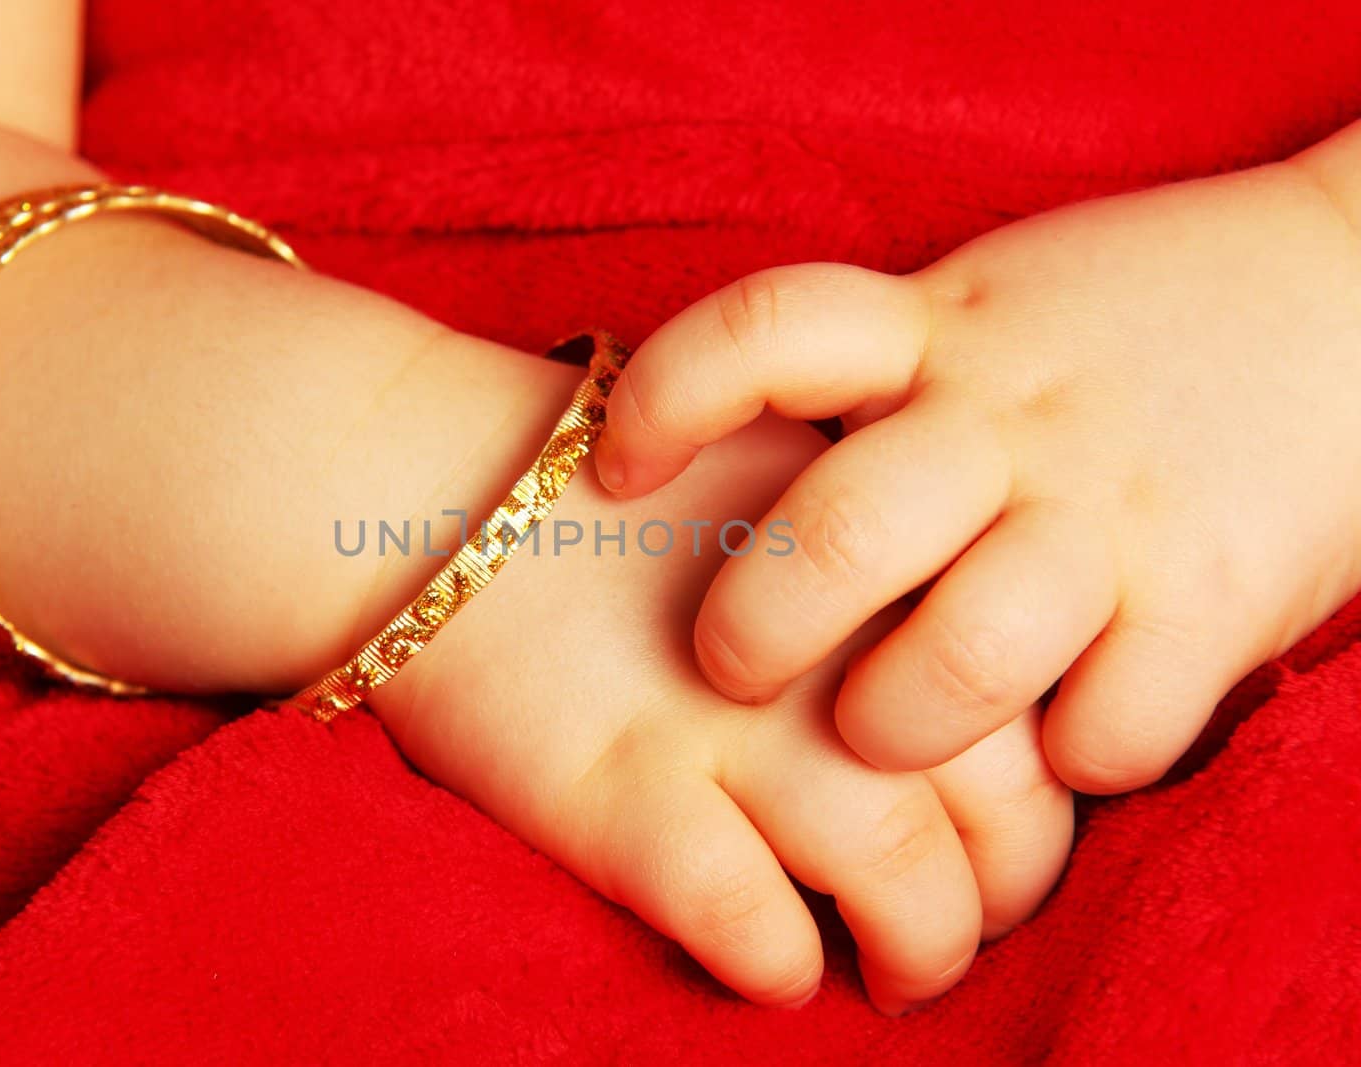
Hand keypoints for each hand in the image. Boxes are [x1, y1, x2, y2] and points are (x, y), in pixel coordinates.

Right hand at [368, 412, 1071, 1012]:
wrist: (436, 489)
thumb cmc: (609, 498)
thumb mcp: (779, 477)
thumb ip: (880, 567)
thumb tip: (955, 695)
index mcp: (886, 548)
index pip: (1034, 705)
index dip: (1040, 802)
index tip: (1001, 841)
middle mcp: (834, 635)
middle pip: (1002, 802)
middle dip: (1004, 896)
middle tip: (962, 926)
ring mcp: (733, 719)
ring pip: (908, 880)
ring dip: (920, 955)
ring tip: (893, 975)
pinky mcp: (627, 796)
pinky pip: (752, 926)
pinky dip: (778, 968)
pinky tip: (770, 965)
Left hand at [593, 138, 1360, 793]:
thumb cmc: (1142, 319)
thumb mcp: (996, 307)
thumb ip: (887, 374)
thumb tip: (746, 467)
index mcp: (944, 332)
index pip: (770, 330)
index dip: (667, 401)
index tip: (614, 471)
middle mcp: (1015, 418)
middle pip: (836, 535)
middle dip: (753, 630)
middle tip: (735, 667)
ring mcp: (1113, 511)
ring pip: (957, 661)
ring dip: (892, 726)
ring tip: (882, 731)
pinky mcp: (1214, 599)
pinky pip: (1101, 733)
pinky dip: (1063, 764)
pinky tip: (1058, 739)